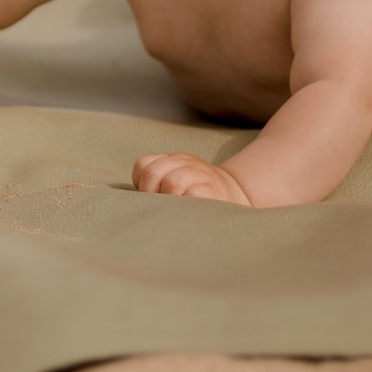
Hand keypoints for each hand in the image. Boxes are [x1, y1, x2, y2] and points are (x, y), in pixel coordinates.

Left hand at [133, 151, 253, 205]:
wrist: (238, 195)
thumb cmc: (197, 195)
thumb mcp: (177, 180)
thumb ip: (158, 185)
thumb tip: (134, 204)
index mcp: (174, 160)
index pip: (144, 164)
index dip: (142, 182)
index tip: (150, 196)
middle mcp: (187, 163)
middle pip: (154, 171)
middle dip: (150, 192)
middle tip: (158, 207)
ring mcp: (202, 175)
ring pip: (173, 181)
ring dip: (168, 198)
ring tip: (174, 210)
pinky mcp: (214, 192)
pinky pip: (195, 194)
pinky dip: (187, 203)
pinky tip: (189, 211)